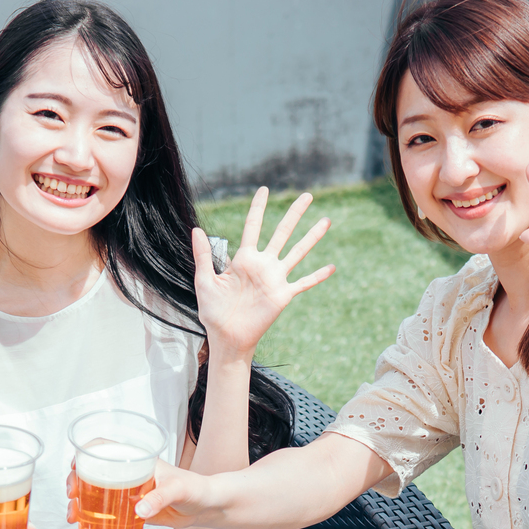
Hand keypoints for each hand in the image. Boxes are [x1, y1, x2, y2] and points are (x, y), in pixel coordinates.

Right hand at [65, 461, 212, 528]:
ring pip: (97, 493)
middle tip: (72, 497)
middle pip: (94, 472)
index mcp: (138, 460)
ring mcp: (129, 492)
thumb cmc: (195, 489)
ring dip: (80, 503)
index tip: (74, 467)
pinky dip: (94, 519)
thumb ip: (160, 499)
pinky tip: (85, 527)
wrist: (207, 507)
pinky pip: (109, 512)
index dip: (85, 454)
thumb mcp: (177, 490)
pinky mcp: (133, 510)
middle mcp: (129, 474)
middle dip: (75, 483)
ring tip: (73, 516)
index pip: (105, 448)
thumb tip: (139, 511)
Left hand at [194, 188, 333, 358]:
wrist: (226, 337)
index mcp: (243, 259)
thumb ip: (203, 256)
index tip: (265, 190)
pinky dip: (317, 276)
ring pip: (298, 252)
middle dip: (295, 214)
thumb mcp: (204, 281)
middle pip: (282, 233)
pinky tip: (332, 267)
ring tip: (326, 220)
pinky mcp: (283, 295)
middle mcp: (262, 265)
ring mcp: (275, 279)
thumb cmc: (213, 312)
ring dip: (312, 237)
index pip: (253, 226)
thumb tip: (196, 229)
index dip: (259, 207)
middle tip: (307, 195)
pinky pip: (303, 283)